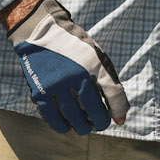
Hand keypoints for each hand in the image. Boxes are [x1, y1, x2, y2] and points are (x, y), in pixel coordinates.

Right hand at [11, 0, 128, 134]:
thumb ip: (110, 83)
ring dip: (82, 127)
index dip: (119, 110)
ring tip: (84, 127)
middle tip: (99, 124)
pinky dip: (61, 126)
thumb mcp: (97, 56)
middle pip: (94, 110)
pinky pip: (52, 116)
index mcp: (94, 63)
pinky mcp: (40, 90)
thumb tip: (120, 119)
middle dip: (99, 122)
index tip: (118, 119)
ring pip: (74, 117)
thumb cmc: (74, 47)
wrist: (40, 31)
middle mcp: (76, 74)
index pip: (113, 93)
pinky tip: (66, 127)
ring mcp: (56, 83)